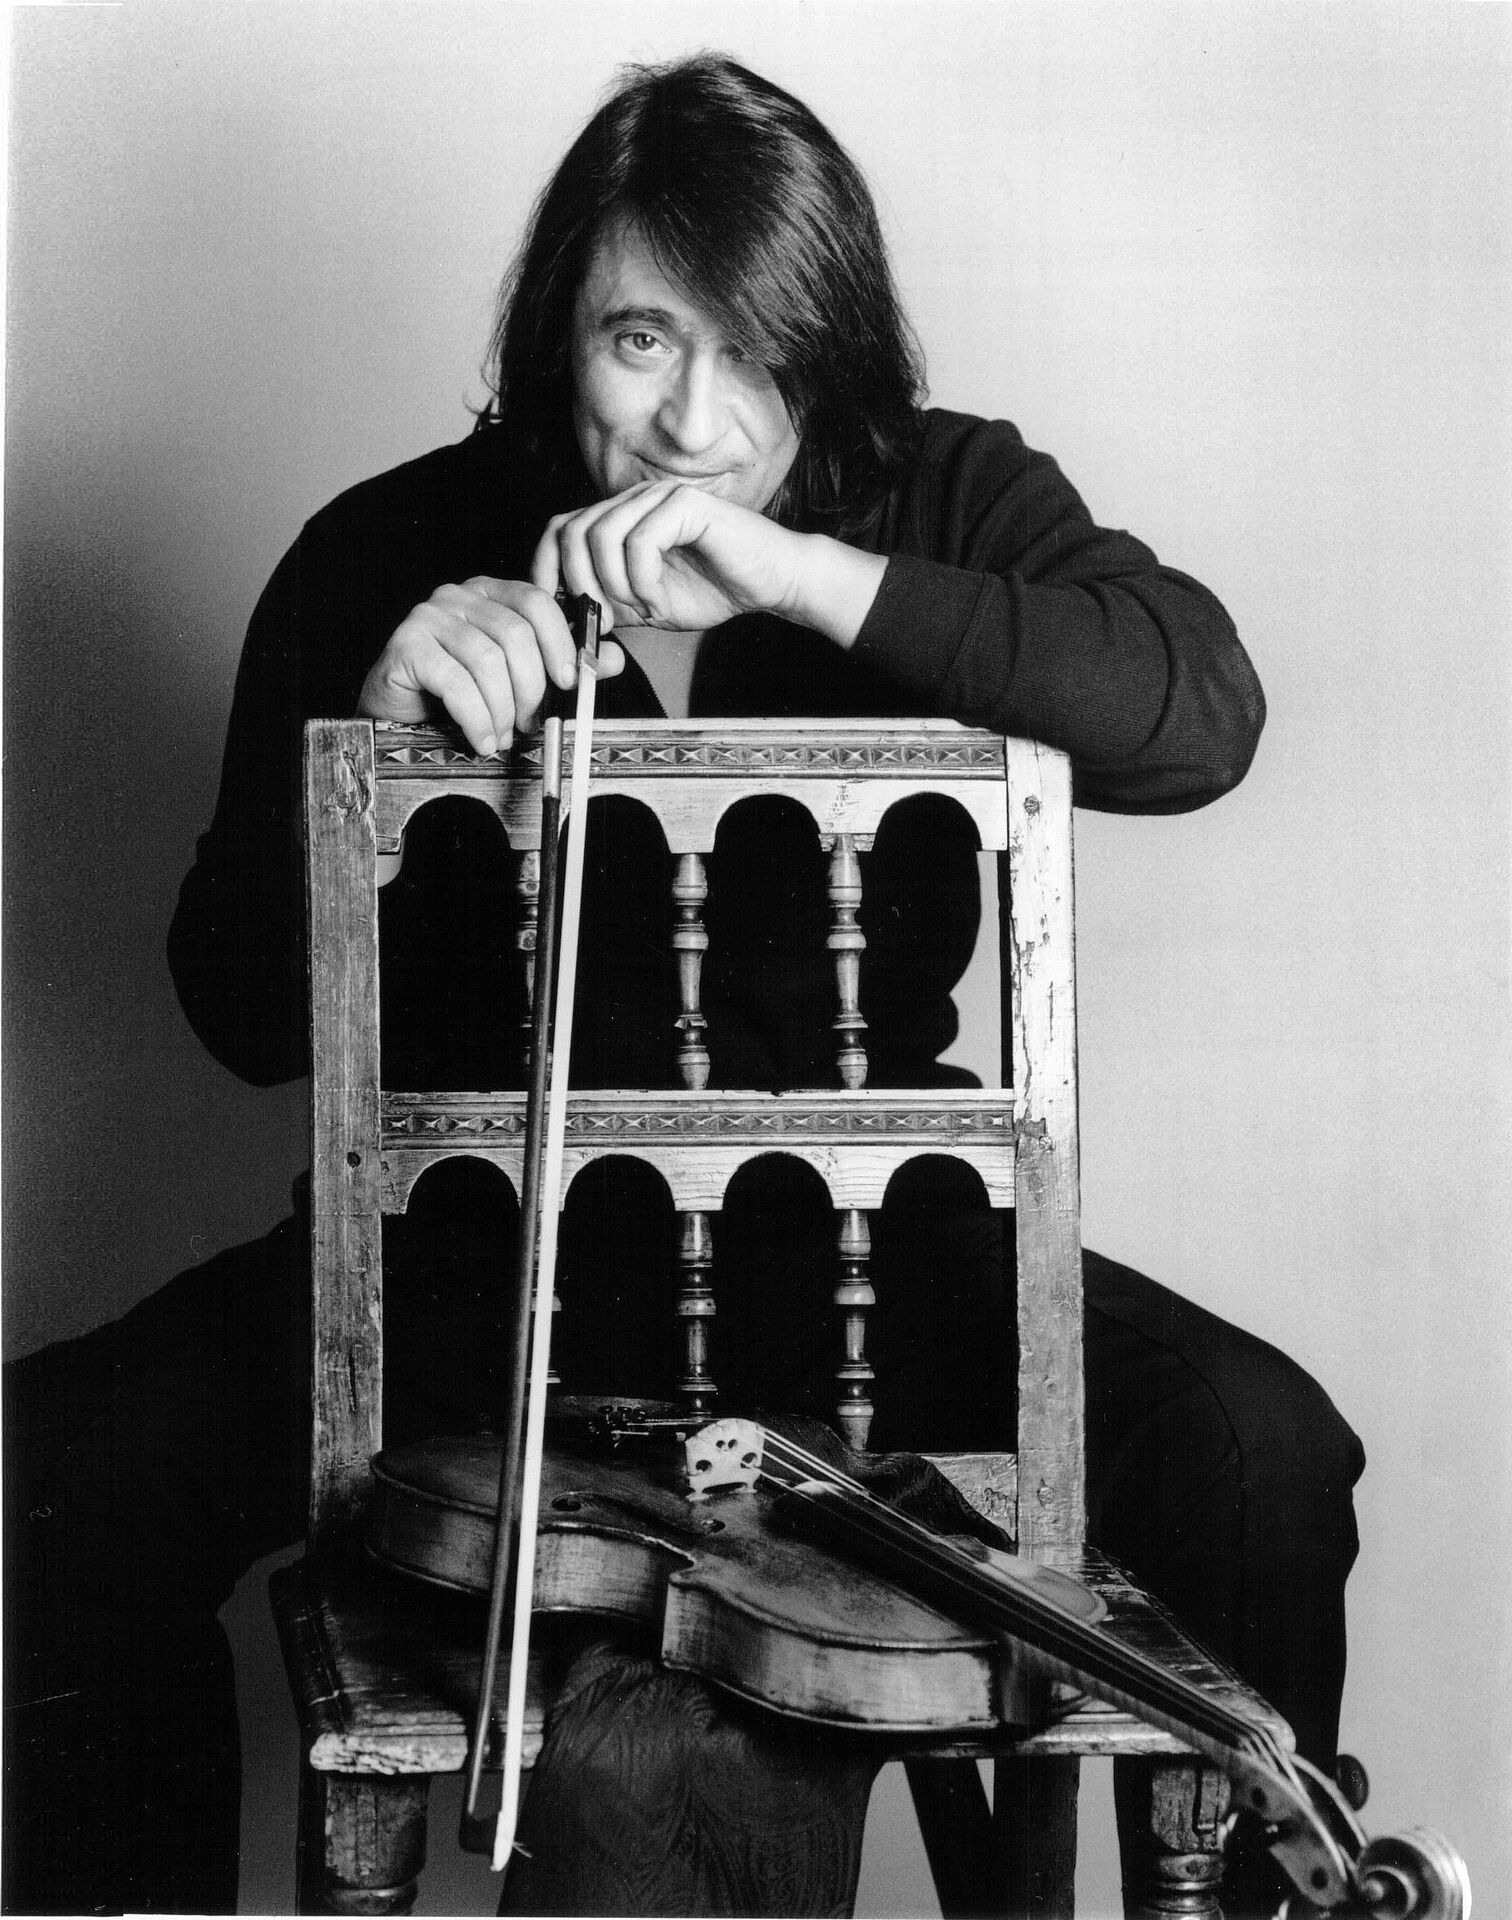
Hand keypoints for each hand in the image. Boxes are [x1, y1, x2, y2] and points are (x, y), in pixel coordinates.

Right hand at [358, 577, 625, 753]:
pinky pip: (455, 682)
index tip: (570, 682)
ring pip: (487, 660)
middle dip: (532, 688)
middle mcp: (458, 595)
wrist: (399, 717)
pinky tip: (482, 741)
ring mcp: (428, 616)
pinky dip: (477, 719)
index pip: (537, 601)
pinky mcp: (406, 645)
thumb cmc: (461, 695)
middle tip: (533, 724)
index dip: (560, 641)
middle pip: (515, 633)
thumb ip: (563, 665)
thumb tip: (612, 658)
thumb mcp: (519, 679)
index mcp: (491, 593)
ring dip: (503, 709)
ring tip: (503, 737)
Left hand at [532, 481, 881, 642]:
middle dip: (579, 585)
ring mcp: (658, 496)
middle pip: (572, 531)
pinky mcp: (685, 504)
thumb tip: (565, 622)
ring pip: (601, 535)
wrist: (772, 582)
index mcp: (620, 518)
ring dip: (613, 585)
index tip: (557, 611)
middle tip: (604, 620)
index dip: (546, 568)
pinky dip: (642, 581)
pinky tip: (660, 601)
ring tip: (642, 609)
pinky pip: (640, 541)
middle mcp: (634, 499)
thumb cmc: (716, 589)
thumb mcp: (646, 606)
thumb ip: (608, 604)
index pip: (559, 529)